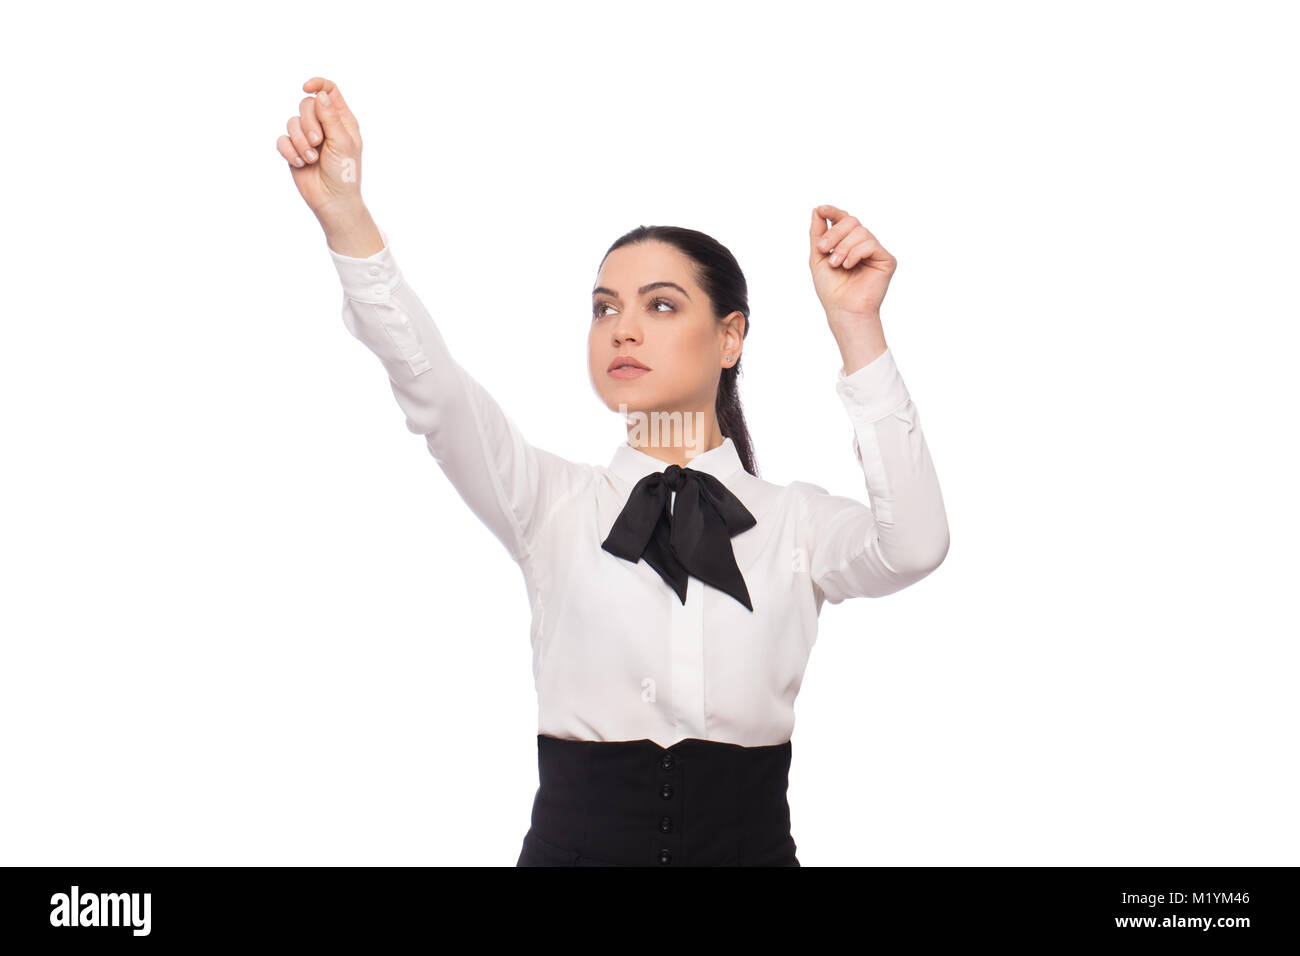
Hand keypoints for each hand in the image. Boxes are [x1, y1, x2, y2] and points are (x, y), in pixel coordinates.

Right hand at [275, 77, 365, 224]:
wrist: (333, 199)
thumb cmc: (344, 172)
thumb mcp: (342, 142)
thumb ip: (330, 117)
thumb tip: (320, 94)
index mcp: (341, 120)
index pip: (329, 90)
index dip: (317, 84)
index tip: (306, 88)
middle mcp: (323, 125)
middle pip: (306, 104)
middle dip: (308, 123)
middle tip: (318, 142)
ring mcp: (307, 137)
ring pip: (292, 122)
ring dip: (300, 142)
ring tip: (312, 159)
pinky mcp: (294, 150)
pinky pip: (282, 140)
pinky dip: (290, 152)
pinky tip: (301, 164)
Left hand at [808, 204, 896, 322]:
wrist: (843, 309)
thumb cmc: (831, 289)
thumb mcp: (818, 257)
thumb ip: (817, 234)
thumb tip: (817, 209)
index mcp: (849, 243)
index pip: (844, 220)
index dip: (833, 212)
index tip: (821, 209)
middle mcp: (864, 245)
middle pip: (852, 221)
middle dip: (834, 233)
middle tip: (823, 250)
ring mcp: (876, 252)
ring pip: (861, 231)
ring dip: (843, 247)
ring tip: (836, 264)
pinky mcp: (887, 260)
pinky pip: (870, 244)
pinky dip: (855, 253)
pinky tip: (848, 266)